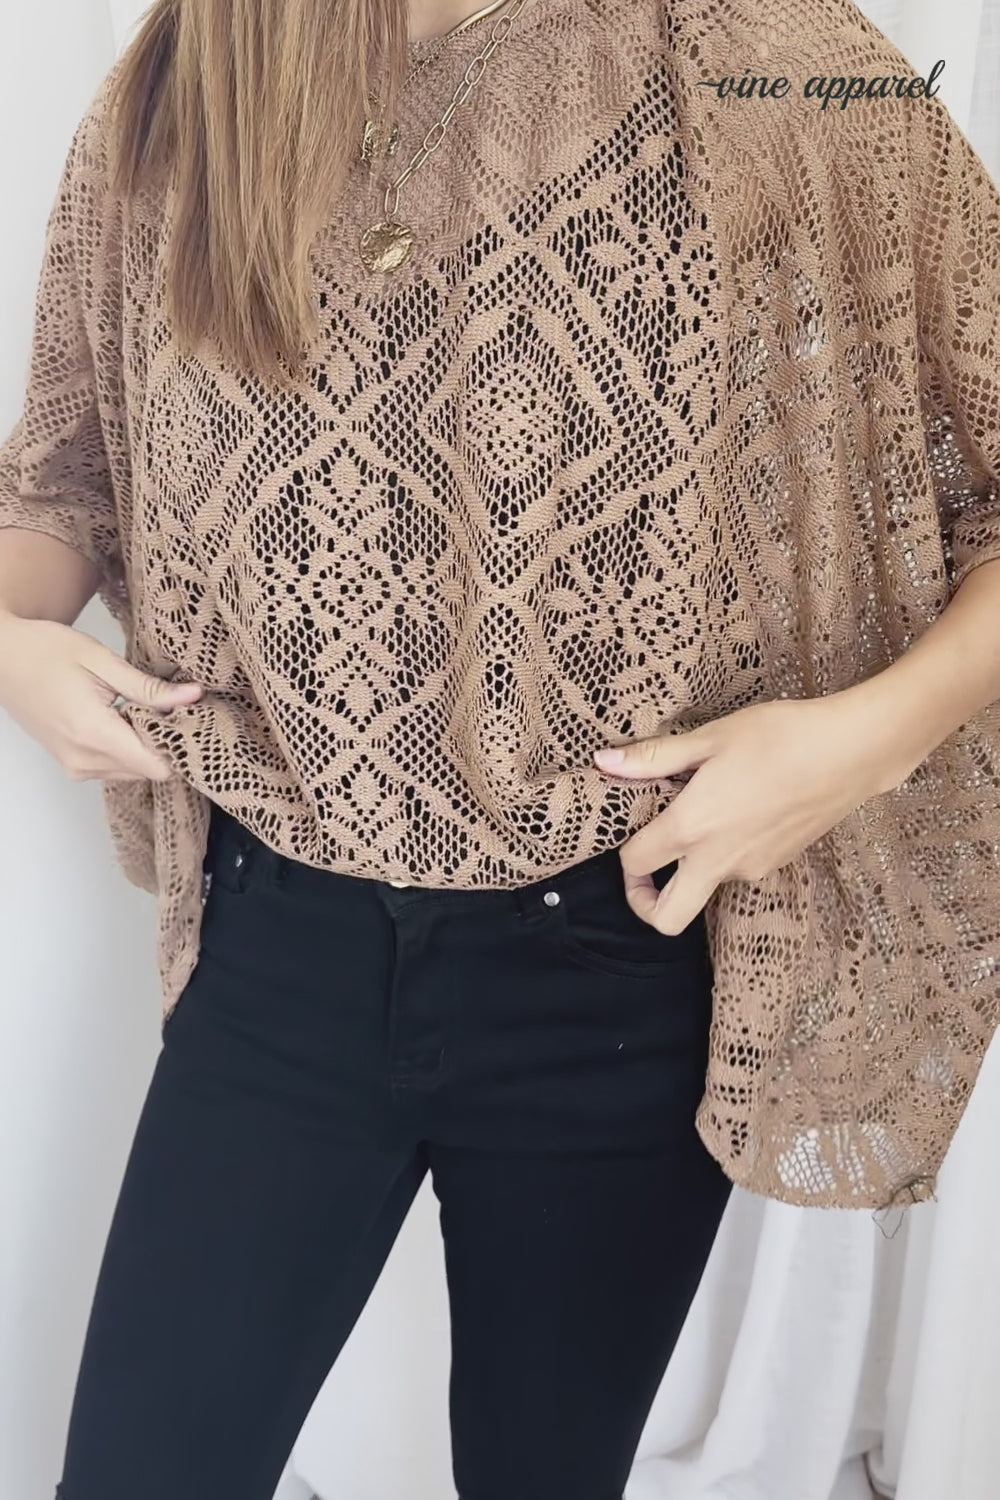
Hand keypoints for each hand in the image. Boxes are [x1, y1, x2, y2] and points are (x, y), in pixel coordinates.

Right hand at [0, 611, 202, 782]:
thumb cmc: (45, 651)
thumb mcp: (102, 661)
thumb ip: (149, 687)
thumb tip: (193, 697)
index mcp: (93, 734)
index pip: (157, 767)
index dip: (178, 744)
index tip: (187, 717)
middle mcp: (84, 760)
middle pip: (147, 771)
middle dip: (163, 742)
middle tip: (166, 705)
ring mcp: (74, 767)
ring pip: (132, 772)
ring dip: (144, 745)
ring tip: (139, 707)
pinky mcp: (69, 765)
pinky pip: (112, 767)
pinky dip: (125, 748)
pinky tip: (121, 717)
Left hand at [593, 695, 898, 934]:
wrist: (852, 752)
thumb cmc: (779, 736)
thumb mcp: (711, 738)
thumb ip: (654, 757)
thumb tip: (603, 761)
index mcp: (692, 828)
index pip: (635, 865)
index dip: (622, 857)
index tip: (630, 835)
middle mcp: (718, 860)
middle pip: (668, 919)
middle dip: (646, 905)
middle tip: (646, 874)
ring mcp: (751, 869)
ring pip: (705, 889)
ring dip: (694, 866)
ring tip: (710, 810)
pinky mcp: (777, 864)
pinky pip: (738, 870)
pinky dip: (727, 852)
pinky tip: (744, 809)